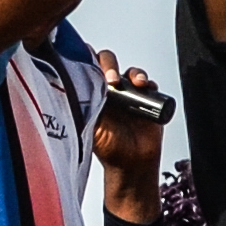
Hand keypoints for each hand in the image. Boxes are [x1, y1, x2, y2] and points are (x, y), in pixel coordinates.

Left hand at [92, 50, 163, 220]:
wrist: (132, 164)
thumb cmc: (108, 149)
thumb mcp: (89, 128)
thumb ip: (83, 109)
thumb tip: (75, 91)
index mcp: (91, 93)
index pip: (87, 68)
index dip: (88, 60)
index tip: (90, 65)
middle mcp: (110, 91)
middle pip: (108, 63)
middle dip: (110, 64)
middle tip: (112, 78)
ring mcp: (129, 94)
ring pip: (131, 72)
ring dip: (134, 73)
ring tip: (136, 83)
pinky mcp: (147, 100)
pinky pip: (150, 85)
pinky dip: (150, 83)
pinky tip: (147, 87)